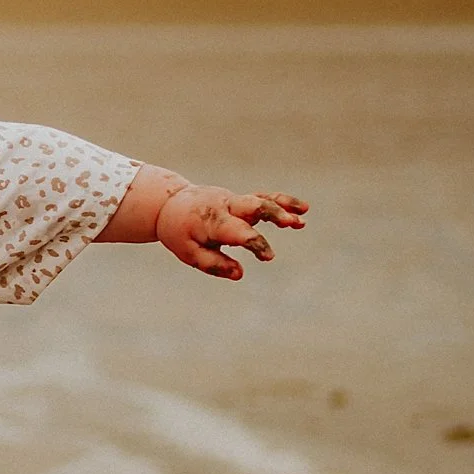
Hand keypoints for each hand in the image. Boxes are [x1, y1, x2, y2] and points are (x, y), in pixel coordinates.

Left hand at [156, 186, 307, 279]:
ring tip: (303, 218)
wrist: (170, 205)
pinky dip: (282, 202)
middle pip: (254, 205)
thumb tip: (240, 274)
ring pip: (263, 199)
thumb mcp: (189, 253)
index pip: (239, 232)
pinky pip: (264, 198)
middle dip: (274, 213)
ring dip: (284, 206)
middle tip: (292, 223)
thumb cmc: (180, 233)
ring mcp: (235, 201)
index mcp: (213, 222)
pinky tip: (302, 211)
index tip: (269, 256)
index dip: (255, 243)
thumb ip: (214, 264)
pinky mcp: (241, 201)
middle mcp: (226, 207)